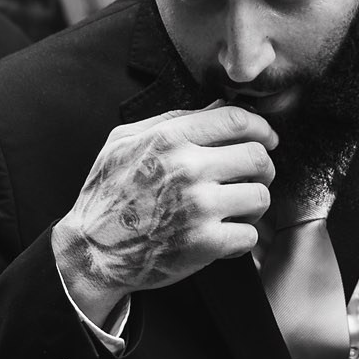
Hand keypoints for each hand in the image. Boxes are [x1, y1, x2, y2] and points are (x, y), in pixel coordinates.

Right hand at [52, 105, 277, 325]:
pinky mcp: (204, 243)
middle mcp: (187, 169)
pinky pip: (249, 235)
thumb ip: (171, 120)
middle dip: (262, 168)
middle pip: (256, 157)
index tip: (266, 139)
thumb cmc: (106, 194)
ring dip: (253, 204)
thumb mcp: (124, 142)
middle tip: (254, 178)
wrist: (91, 251)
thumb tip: (218, 107)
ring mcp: (198, 207)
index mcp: (169, 138)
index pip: (236, 120)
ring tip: (237, 210)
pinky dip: (241, 238)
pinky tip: (225, 237)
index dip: (260, 128)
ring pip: (260, 196)